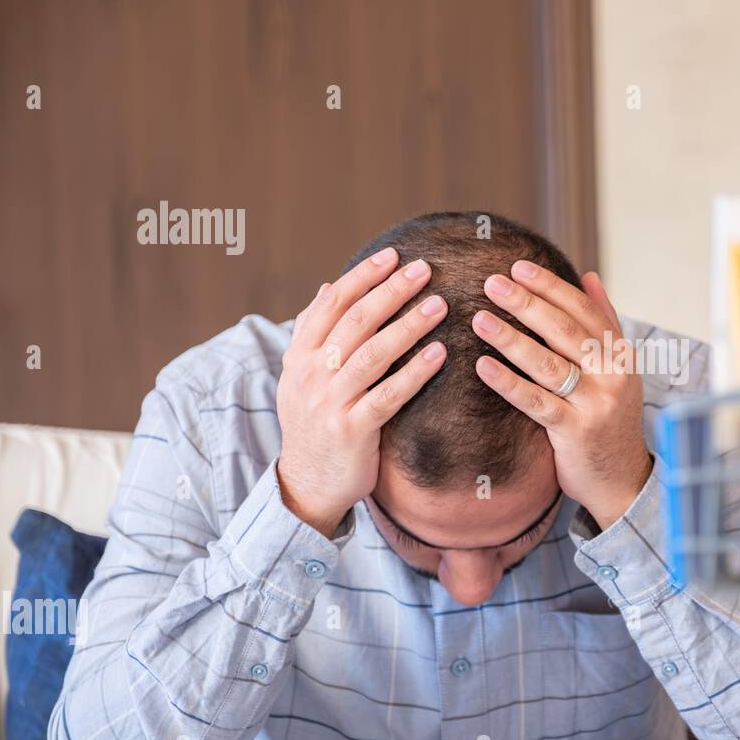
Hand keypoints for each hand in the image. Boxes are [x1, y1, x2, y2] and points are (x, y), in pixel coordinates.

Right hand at [276, 247, 447, 537]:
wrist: (308, 483)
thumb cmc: (316, 423)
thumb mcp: (303, 376)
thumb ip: (315, 333)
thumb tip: (326, 286)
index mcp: (299, 356)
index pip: (332, 304)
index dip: (363, 277)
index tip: (393, 255)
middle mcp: (311, 375)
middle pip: (356, 321)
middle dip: (392, 291)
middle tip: (425, 269)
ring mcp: (330, 403)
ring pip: (373, 354)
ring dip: (409, 325)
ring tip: (440, 305)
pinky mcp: (353, 430)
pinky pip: (389, 395)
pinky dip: (415, 372)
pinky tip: (440, 354)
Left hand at [472, 261, 652, 530]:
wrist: (622, 479)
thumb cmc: (611, 419)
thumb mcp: (618, 369)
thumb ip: (604, 323)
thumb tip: (589, 277)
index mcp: (620, 354)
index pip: (584, 310)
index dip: (550, 287)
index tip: (518, 268)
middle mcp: (613, 375)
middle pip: (565, 330)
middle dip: (526, 303)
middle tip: (491, 283)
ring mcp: (596, 404)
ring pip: (548, 363)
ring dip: (511, 338)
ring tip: (479, 319)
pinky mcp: (575, 432)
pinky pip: (536, 402)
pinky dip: (508, 382)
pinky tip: (483, 366)